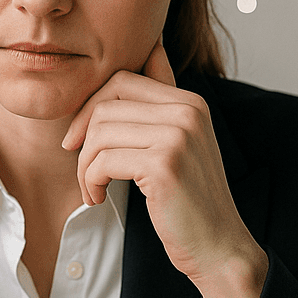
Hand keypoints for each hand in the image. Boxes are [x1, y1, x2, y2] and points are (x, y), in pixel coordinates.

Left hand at [62, 40, 267, 297]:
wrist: (219, 247)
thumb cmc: (189, 202)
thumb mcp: (176, 146)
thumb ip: (159, 107)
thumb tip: (153, 51)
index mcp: (190, 102)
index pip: (121, 81)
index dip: (90, 108)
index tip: (78, 141)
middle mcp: (187, 112)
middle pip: (106, 105)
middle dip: (83, 140)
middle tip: (84, 172)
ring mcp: (177, 136)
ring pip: (99, 133)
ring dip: (85, 167)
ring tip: (92, 190)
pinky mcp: (163, 165)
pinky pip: (103, 161)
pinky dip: (91, 182)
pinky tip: (98, 199)